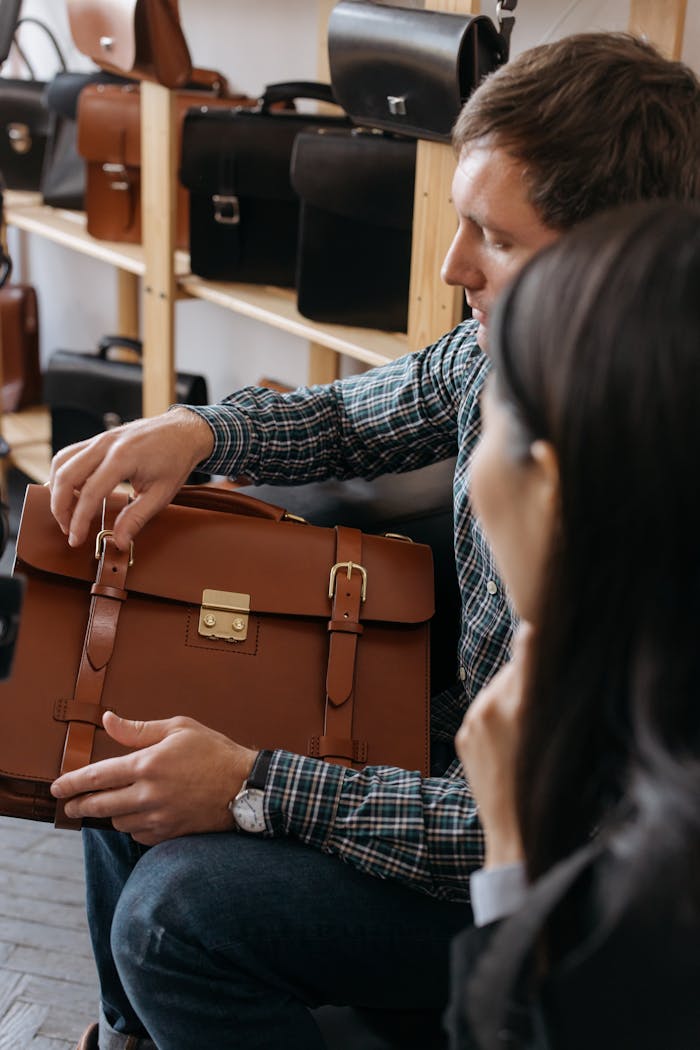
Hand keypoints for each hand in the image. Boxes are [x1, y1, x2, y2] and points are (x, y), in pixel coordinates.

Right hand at [48, 407, 214, 551]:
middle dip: (60, 507)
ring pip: (61, 462)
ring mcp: (100, 438)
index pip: (91, 492)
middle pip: (66, 475)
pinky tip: (72, 493)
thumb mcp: (161, 494)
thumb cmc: (176, 460)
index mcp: (123, 457)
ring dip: (57, 489)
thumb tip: (119, 542)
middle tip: (67, 529)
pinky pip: (70, 455)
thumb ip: (137, 518)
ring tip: (67, 513)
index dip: (79, 520)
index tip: (75, 539)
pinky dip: (64, 475)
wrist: (184, 431)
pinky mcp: (98, 439)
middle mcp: (106, 444)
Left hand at [50, 711, 256, 844]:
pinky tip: (135, 816)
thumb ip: (138, 729)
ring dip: (109, 814)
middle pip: (100, 805)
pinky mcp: (169, 833)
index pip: (97, 776)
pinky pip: (138, 834)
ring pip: (118, 821)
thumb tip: (107, 720)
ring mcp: (158, 817)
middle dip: (79, 805)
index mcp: (148, 764)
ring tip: (107, 806)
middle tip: (69, 805)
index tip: (57, 787)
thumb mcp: (178, 728)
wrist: (245, 786)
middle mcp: (148, 794)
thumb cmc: (213, 752)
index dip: (72, 782)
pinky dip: (131, 825)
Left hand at [455, 624, 534, 867]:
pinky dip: (497, 719)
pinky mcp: (462, 735)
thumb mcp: (564, 735)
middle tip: (544, 698)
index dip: (539, 632)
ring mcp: (474, 720)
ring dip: (513, 697)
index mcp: (525, 702)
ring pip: (498, 689)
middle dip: (530, 675)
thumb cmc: (555, 788)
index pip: (530, 643)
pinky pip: (484, 711)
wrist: (516, 835)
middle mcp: (494, 705)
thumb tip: (552, 653)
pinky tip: (510, 747)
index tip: (543, 626)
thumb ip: (555, 693)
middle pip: (516, 667)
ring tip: (526, 734)